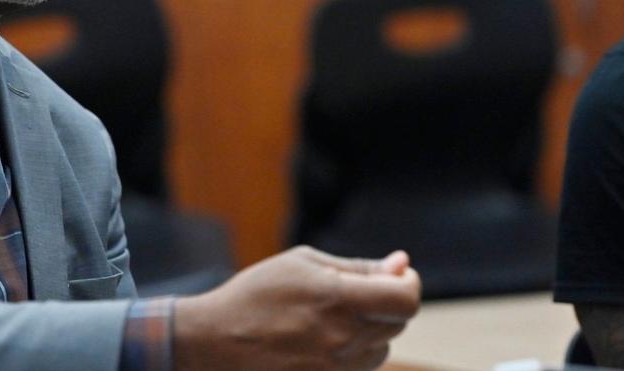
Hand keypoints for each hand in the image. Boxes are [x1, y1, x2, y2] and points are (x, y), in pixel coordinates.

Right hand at [173, 245, 420, 370]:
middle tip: (355, 292)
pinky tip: (323, 341)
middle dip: (386, 303)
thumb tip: (401, 264)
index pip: (405, 299)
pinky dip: (352, 353)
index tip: (396, 276)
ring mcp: (334, 368)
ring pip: (382, 349)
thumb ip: (357, 266)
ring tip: (332, 319)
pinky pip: (359, 369)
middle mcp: (341, 338)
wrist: (215, 341)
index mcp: (336, 299)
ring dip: (371, 331)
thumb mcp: (303, 263)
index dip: (408, 285)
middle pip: (397, 323)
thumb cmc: (256, 294)